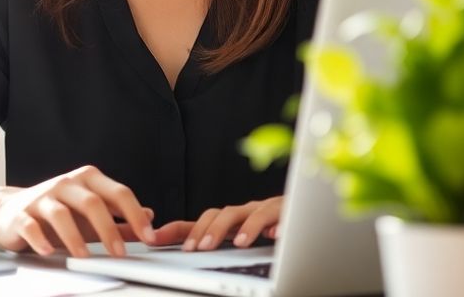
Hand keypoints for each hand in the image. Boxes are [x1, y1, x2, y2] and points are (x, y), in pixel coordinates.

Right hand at [0, 165, 155, 257]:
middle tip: (119, 253)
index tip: (148, 236)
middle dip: (108, 229)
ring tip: (85, 256)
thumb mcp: (91, 216)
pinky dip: (40, 239)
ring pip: (61, 213)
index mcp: (88, 180)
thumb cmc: (57, 213)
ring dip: (75, 237)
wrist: (10, 211)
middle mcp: (66, 184)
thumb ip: (120, 219)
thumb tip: (149, 218)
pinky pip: (31, 225)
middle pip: (92, 202)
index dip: (134, 214)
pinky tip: (49, 251)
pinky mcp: (21, 214)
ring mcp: (42, 197)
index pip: (118, 192)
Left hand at [152, 196, 282, 250]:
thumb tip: (188, 253)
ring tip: (238, 243)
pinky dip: (278, 223)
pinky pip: (284, 214)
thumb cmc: (273, 228)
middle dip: (210, 230)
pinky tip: (275, 235)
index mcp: (232, 220)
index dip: (179, 230)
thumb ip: (219, 246)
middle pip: (223, 213)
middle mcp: (247, 212)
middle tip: (199, 248)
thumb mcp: (241, 240)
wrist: (308, 215)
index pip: (201, 222)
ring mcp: (268, 209)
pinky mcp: (291, 210)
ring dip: (244, 227)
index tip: (155, 239)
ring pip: (252, 212)